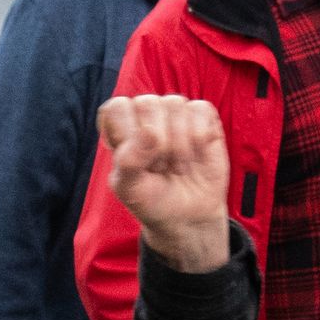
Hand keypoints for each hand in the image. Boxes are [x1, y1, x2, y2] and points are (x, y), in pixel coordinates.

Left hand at [97, 94, 231, 273]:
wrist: (188, 216)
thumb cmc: (152, 200)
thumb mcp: (130, 189)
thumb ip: (129, 161)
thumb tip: (149, 131)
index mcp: (121, 127)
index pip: (116, 107)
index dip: (126, 133)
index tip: (132, 161)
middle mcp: (147, 115)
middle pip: (147, 103)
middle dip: (155, 143)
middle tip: (159, 168)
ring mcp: (175, 114)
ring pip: (174, 104)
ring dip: (178, 143)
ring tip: (177, 166)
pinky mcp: (202, 117)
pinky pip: (199, 109)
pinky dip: (198, 135)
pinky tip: (196, 154)